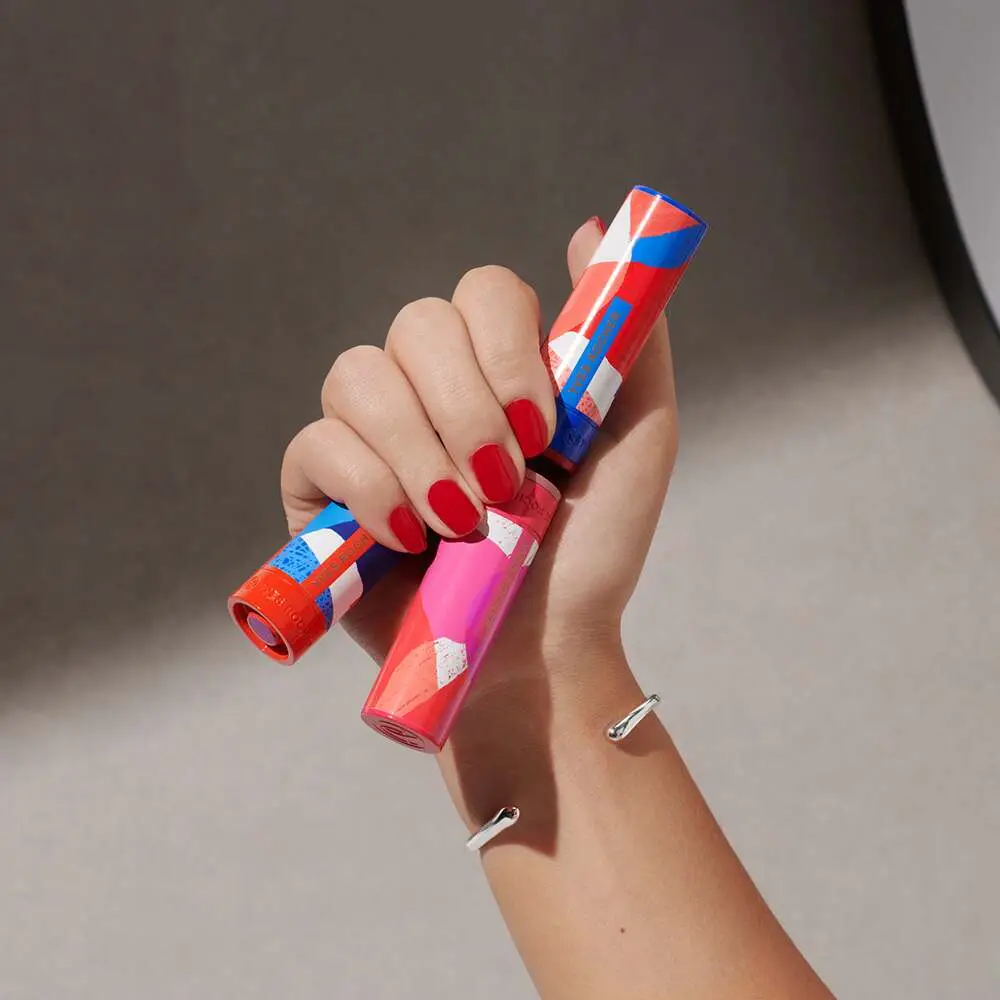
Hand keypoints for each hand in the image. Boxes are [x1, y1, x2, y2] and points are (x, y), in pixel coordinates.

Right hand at [281, 217, 677, 689]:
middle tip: (503, 485)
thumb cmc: (590, 558)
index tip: (546, 431)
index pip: (480, 292)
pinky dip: (367, 487)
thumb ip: (624, 340)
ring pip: (358, 375)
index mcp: (498, 371)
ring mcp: (371, 437)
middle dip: (466, 409)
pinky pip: (316, 444)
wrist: (540, 658)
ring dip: (419, 452)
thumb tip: (590, 228)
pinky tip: (407, 537)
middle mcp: (430, 391)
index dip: (505, 348)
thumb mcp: (638, 443)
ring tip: (460, 522)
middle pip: (416, 325)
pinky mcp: (320, 492)